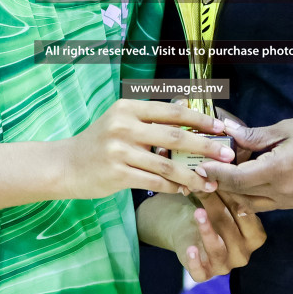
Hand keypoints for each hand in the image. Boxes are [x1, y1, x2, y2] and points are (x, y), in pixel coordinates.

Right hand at [61, 99, 234, 198]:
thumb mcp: (122, 120)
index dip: (199, 119)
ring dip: (192, 175)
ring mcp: (119, 151)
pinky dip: (173, 187)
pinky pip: (154, 182)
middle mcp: (123, 126)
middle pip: (174, 136)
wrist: (65, 166)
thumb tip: (187, 104)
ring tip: (210, 182)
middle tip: (227, 155)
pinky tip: (184, 190)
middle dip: (205, 147)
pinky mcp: (116, 174)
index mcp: (128, 108)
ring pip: (167, 165)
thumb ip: (152, 115)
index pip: (171, 111)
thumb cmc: (99, 142)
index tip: (221, 128)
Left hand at [138, 190, 266, 281]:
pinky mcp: (205, 274)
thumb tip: (218, 169)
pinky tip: (190, 248)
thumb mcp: (219, 199)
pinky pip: (201, 272)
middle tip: (208, 189)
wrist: (185, 227)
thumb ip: (223, 189)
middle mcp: (244, 252)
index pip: (248, 217)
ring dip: (208, 231)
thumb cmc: (211, 211)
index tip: (224, 180)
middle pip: (232, 230)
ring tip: (198, 213)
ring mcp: (225, 265)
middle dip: (219, 208)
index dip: (236, 198)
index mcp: (255, 235)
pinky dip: (196, 261)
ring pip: (218, 250)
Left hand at [202, 113, 292, 210]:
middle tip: (209, 171)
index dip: (215, 174)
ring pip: (255, 204)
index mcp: (278, 172)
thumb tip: (228, 132)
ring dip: (239, 192)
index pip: (236, 179)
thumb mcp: (288, 128)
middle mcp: (284, 194)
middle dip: (223, 184)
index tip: (200, 168)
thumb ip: (256, 136)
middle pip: (241, 195)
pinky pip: (272, 204)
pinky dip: (256, 195)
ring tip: (228, 175)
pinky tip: (252, 179)